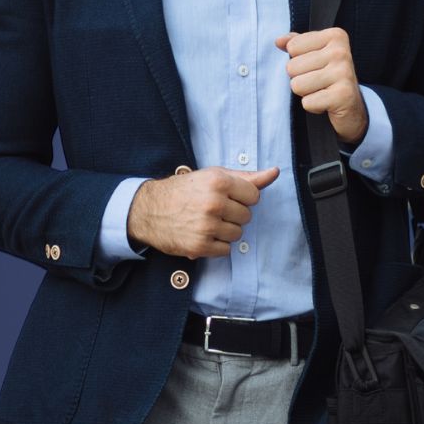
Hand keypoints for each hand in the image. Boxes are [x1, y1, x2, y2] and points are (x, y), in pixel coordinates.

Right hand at [127, 166, 280, 259]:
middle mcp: (214, 203)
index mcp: (219, 182)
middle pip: (246, 217)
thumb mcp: (213, 176)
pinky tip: (202, 235)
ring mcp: (206, 226)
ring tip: (207, 222)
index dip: (242, 198)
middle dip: (233, 214)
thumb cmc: (184, 191)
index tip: (227, 198)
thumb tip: (275, 172)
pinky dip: (216, 246)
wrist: (148, 210)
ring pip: (237, 234)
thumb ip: (247, 177)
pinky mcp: (199, 246)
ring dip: (225, 231)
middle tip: (213, 210)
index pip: (254, 196)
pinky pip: (225, 250)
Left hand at [277, 29, 367, 143]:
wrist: (352, 107)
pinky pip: (307, 102)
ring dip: (306, 93)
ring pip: (297, 85)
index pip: (292, 46)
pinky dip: (314, 106)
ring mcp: (344, 73)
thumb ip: (296, 43)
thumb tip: (279, 41)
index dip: (298, 60)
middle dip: (301, 78)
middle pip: (292, 67)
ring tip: (322, 92)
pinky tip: (327, 103)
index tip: (317, 66)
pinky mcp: (342, 95)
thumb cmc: (330, 77)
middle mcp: (341, 52)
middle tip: (319, 82)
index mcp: (335, 36)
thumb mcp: (315, 54)